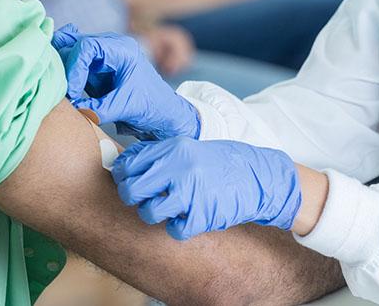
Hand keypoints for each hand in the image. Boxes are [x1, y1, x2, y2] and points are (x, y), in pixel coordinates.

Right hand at [51, 26, 199, 139]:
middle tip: (60, 89)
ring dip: (62, 70)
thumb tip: (74, 108)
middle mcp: (111, 47)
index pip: (87, 45)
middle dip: (64, 66)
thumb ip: (99, 109)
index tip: (72, 90)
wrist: (164, 114)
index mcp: (123, 49)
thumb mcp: (125, 107)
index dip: (74, 66)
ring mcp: (102, 57)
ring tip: (60, 90)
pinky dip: (65, 75)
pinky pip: (73, 66)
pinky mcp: (95, 70)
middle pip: (75, 44)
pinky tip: (60, 88)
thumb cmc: (152, 106)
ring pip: (71, 53)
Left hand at [112, 137, 301, 240]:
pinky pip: (174, 230)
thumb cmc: (217, 164)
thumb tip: (122, 166)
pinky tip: (186, 219)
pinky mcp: (202, 214)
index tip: (131, 181)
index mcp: (173, 148)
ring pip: (148, 213)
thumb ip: (158, 156)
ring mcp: (191, 191)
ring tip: (167, 210)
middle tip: (146, 198)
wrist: (257, 177)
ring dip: (154, 215)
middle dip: (134, 199)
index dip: (123, 177)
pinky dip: (177, 228)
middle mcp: (179, 167)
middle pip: (131, 190)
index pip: (127, 165)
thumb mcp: (187, 149)